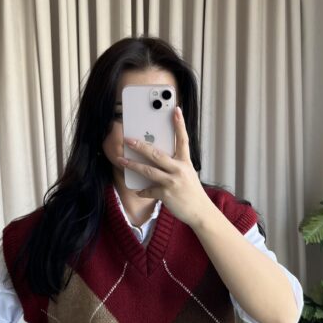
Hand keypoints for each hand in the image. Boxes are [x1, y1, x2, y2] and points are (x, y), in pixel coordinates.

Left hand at [117, 106, 209, 227]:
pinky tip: (138, 190)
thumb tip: (156, 160)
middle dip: (140, 146)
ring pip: (148, 170)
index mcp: (185, 162)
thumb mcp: (187, 175)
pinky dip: (143, 190)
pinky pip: (149, 190)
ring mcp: (172, 182)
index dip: (179, 124)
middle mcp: (179, 170)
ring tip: (122, 161)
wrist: (200, 212)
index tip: (175, 110)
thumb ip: (175, 166)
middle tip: (128, 140)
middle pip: (157, 154)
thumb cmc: (192, 193)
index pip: (183, 140)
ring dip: (133, 165)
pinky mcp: (166, 194)